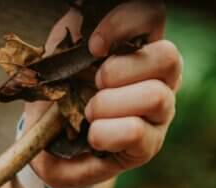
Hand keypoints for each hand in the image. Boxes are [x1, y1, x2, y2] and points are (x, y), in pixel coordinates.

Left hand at [24, 1, 181, 187]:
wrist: (47, 141)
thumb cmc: (59, 91)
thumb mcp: (61, 55)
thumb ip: (78, 32)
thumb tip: (86, 24)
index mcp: (140, 45)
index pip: (152, 15)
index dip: (124, 24)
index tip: (93, 46)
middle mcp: (159, 76)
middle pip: (168, 57)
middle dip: (120, 70)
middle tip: (94, 84)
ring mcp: (160, 111)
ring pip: (156, 96)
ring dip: (111, 104)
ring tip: (89, 113)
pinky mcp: (150, 145)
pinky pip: (138, 132)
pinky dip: (107, 133)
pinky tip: (93, 136)